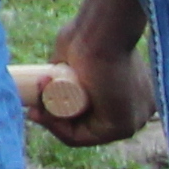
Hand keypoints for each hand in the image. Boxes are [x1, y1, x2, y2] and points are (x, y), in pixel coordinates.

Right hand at [31, 0, 156, 147]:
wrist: (101, 31)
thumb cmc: (89, 34)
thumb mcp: (75, 55)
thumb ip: (69, 65)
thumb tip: (51, 75)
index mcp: (133, 92)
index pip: (92, 110)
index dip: (59, 108)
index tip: (37, 95)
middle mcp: (137, 109)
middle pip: (86, 123)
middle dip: (52, 117)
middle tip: (31, 106)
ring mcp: (133, 119)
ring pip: (82, 131)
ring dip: (50, 121)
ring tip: (35, 103)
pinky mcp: (124, 126)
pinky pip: (83, 137)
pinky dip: (57, 129)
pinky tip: (43, 114)